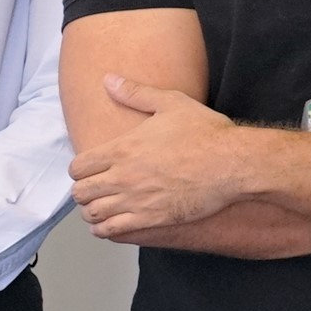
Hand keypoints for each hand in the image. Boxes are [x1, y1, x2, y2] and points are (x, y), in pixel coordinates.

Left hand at [70, 75, 266, 238]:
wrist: (233, 164)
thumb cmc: (206, 133)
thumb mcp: (171, 103)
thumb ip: (135, 93)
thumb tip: (109, 80)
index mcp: (122, 149)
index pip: (78, 167)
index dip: (79, 170)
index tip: (88, 171)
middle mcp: (123, 176)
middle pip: (80, 192)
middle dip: (82, 191)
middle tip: (93, 190)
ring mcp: (136, 200)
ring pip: (93, 213)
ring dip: (91, 211)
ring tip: (98, 208)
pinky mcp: (152, 219)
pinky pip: (113, 230)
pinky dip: (104, 229)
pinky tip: (107, 225)